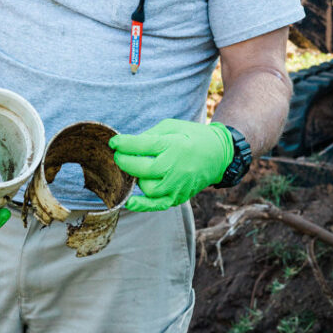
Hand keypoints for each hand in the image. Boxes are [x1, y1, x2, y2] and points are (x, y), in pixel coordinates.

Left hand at [110, 119, 233, 210]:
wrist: (219, 155)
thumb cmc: (192, 137)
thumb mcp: (172, 127)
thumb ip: (149, 135)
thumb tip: (127, 144)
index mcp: (173, 145)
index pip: (140, 146)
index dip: (122, 144)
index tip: (113, 142)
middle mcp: (174, 167)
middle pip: (140, 168)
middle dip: (123, 161)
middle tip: (118, 156)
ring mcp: (177, 185)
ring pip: (145, 187)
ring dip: (135, 177)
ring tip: (135, 169)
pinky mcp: (178, 197)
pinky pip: (155, 205)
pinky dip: (140, 205)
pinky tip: (128, 201)